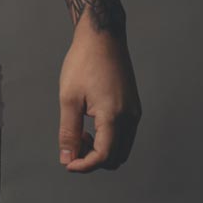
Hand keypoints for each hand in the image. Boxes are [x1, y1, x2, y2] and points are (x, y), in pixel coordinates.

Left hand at [58, 16, 141, 171]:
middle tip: (73, 144)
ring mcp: (135, 112)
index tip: (67, 162)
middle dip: (93, 160)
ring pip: (122, 148)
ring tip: (81, 133)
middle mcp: (130, 117)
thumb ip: (68, 132)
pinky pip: (125, 135)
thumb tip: (67, 158)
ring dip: (102, 151)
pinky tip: (91, 124)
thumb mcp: (69, 97)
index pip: (103, 157)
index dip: (84, 165)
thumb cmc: (84, 62)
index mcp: (114, 116)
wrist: (103, 37)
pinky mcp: (134, 107)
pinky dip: (109, 139)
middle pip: (116, 158)